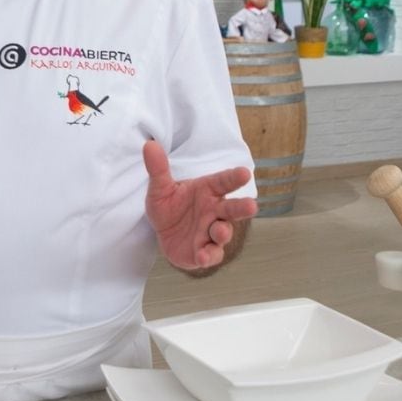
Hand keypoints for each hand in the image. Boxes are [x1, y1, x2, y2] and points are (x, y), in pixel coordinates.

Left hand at [143, 140, 257, 270]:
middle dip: (243, 208)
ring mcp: (212, 231)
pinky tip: (202, 256)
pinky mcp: (205, 251)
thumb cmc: (169, 206)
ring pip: (223, 232)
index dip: (234, 177)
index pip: (223, 182)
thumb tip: (149, 144)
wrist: (162, 233)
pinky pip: (211, 254)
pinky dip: (209, 255)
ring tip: (218, 230)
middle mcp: (215, 211)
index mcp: (208, 191)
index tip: (244, 172)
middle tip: (252, 205)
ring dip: (223, 232)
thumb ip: (158, 168)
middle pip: (233, 208)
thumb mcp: (160, 188)